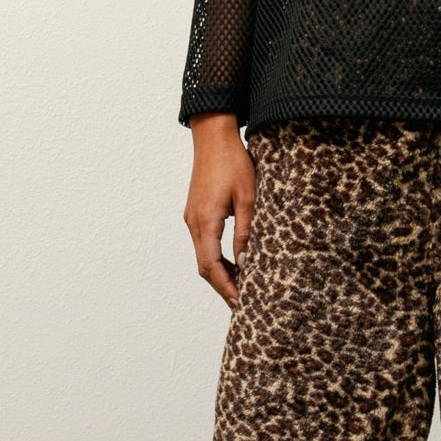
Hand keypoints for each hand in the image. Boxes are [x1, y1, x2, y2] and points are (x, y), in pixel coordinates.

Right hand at [185, 114, 253, 308]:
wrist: (213, 137)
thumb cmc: (233, 163)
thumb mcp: (248, 198)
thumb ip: (246, 231)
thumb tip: (247, 262)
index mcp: (206, 221)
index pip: (212, 266)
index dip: (225, 287)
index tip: (239, 302)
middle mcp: (193, 222)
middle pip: (204, 266)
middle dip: (221, 286)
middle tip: (241, 303)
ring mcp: (192, 217)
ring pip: (202, 256)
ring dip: (219, 273)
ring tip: (240, 287)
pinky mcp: (195, 212)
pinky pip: (203, 243)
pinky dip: (215, 258)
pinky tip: (232, 262)